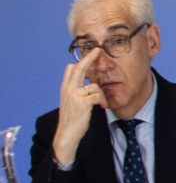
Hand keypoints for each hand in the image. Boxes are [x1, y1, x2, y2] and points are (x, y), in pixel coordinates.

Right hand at [53, 49, 103, 166]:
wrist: (67, 132)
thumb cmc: (72, 118)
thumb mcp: (70, 101)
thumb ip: (76, 91)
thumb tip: (87, 83)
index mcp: (65, 88)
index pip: (70, 69)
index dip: (81, 62)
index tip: (90, 54)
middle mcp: (68, 89)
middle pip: (79, 68)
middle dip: (89, 58)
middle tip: (98, 50)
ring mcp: (75, 95)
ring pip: (95, 85)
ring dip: (101, 95)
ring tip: (101, 104)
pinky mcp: (83, 102)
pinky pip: (98, 95)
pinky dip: (103, 101)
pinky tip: (102, 107)